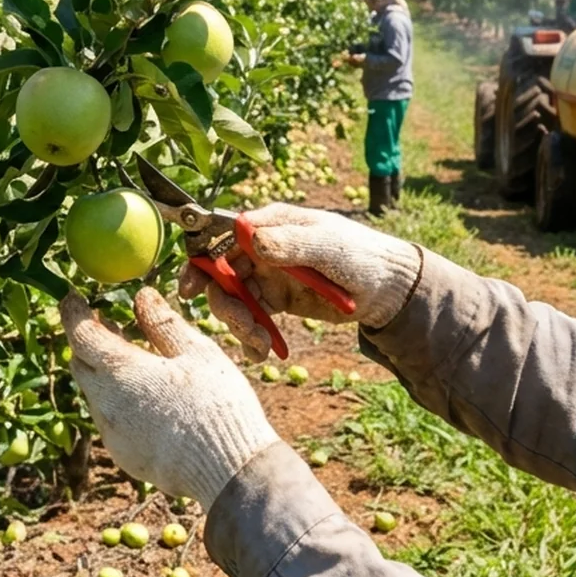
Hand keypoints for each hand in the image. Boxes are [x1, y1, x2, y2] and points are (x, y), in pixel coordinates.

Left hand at [63, 288, 278, 505]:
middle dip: (89, 343)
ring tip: (137, 364)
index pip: (81, 335)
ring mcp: (111, 433)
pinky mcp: (122, 455)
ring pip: (96, 395)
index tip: (73, 298)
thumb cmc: (217, 404)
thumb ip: (164, 324)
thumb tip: (142, 296)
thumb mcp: (197, 353)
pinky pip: (111, 422)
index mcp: (122, 371)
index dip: (73, 313)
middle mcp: (106, 403)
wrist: (228, 470)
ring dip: (107, 376)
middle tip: (108, 326)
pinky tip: (150, 403)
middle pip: (81, 365)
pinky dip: (120, 405)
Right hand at [180, 203, 422, 356]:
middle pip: (220, 274)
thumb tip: (249, 236)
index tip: (189, 288)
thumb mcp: (326, 247)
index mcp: (269, 224)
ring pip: (233, 300)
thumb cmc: (361, 256)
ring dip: (240, 325)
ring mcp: (267, 275)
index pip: (220, 236)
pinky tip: (262, 352)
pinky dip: (252, 337)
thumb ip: (289, 243)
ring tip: (259, 344)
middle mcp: (261, 248)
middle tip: (242, 326)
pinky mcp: (275, 301)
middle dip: (224, 304)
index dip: (199, 260)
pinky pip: (251, 318)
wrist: (386, 290)